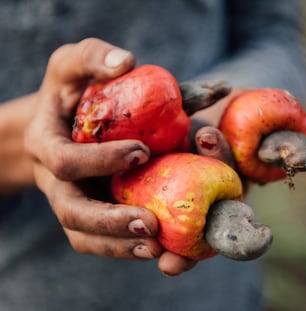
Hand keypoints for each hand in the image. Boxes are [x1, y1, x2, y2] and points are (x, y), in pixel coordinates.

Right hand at [24, 38, 236, 275]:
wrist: (58, 121)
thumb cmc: (69, 91)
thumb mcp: (73, 63)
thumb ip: (94, 57)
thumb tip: (127, 62)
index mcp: (46, 144)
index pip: (64, 161)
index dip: (99, 161)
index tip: (141, 152)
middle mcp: (54, 181)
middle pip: (72, 212)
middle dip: (110, 220)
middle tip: (152, 223)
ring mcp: (70, 200)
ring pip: (85, 235)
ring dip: (120, 245)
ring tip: (157, 249)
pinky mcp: (87, 213)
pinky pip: (99, 241)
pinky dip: (123, 248)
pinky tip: (155, 249)